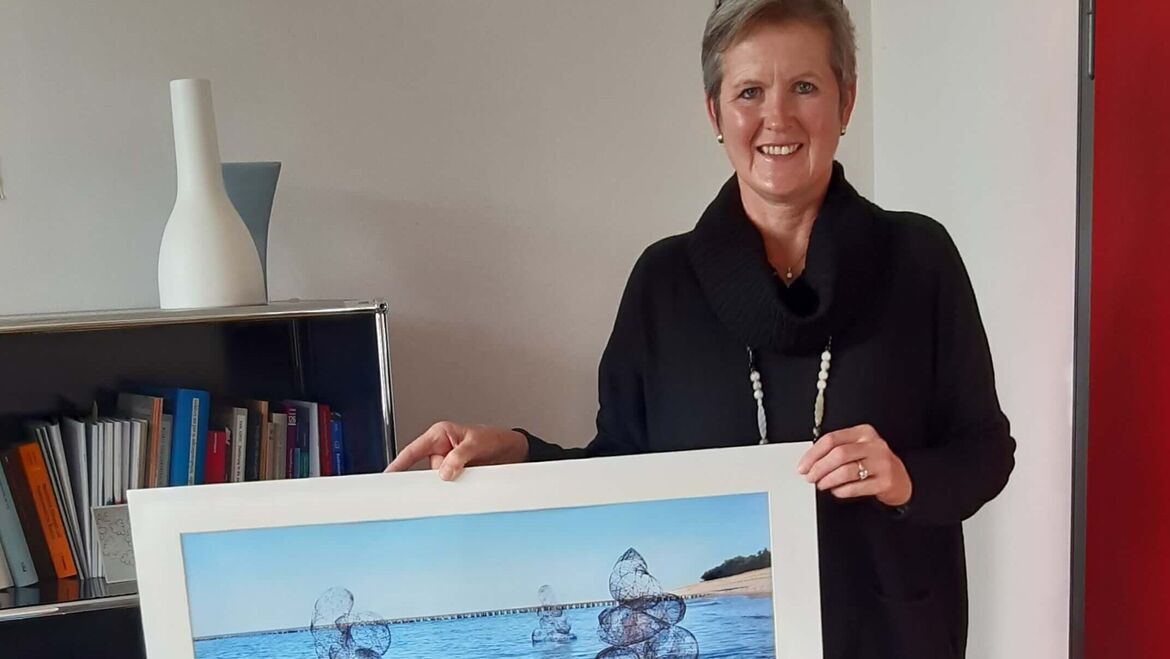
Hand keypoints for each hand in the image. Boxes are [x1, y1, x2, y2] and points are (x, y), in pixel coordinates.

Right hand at [384, 421, 528, 480]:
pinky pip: (451, 487)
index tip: (389, 475)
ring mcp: (449, 465)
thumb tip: (444, 473)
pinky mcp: (458, 476)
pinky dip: (457, 490)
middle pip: (427, 471)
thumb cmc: (494, 438)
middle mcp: (441, 450)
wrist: (514, 450)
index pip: (413, 451)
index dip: (399, 464)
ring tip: (469, 475)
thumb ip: (459, 457)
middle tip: (445, 482)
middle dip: (434, 479)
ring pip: (439, 482)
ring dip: (450, 485)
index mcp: (440, 435)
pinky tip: (467, 485)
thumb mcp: (476, 444)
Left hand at [796, 424, 911, 506]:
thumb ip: (837, 449)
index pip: (832, 439)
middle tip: (810, 477)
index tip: (803, 465)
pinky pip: (856, 487)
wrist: (900, 479)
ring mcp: (882, 463)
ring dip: (828, 480)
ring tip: (822, 484)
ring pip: (846, 471)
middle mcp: (874, 445)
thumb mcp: (858, 448)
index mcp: (863, 432)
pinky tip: (837, 491)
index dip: (813, 454)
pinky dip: (842, 490)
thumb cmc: (873, 462)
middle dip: (819, 468)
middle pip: (838, 454)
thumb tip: (809, 461)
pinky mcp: (885, 481)